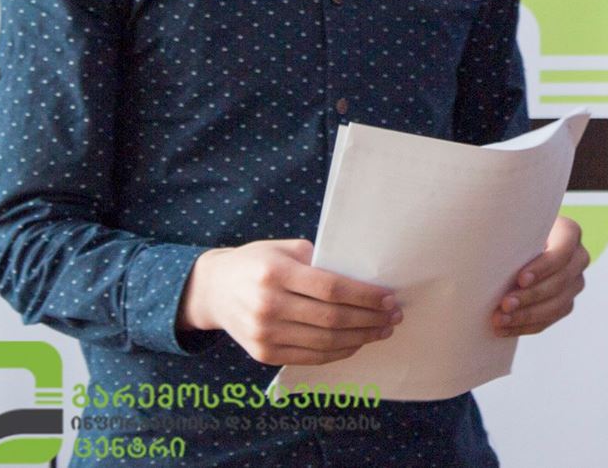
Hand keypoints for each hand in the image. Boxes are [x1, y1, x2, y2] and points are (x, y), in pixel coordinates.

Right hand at [180, 238, 399, 365]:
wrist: (213, 290)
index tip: (389, 298)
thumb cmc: (257, 262)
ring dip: (360, 338)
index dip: (365, 296)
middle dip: (369, 319)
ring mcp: (264, 334)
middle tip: (394, 316)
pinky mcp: (263, 354)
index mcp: (275, 273)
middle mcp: (267, 306)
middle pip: (331, 318)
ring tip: (382, 330)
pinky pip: (309, 357)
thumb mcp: (284, 249)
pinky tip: (356, 343)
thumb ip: (319, 261)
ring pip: (324, 342)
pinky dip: (338, 352)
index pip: (331, 289)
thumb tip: (364, 279)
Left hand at [493, 214, 588, 336]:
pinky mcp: (565, 303)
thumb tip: (485, 245)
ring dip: (526, 315)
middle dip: (531, 296)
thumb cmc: (513, 232)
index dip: (543, 268)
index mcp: (569, 233)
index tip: (520, 279)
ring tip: (500, 320)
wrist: (519, 246)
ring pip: (557, 305)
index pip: (562, 251)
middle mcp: (578, 258)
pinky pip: (549, 320)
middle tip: (504, 304)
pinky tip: (504, 328)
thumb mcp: (515, 226)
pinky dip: (525, 326)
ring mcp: (575, 283)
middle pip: (560, 281)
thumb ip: (510, 233)